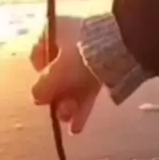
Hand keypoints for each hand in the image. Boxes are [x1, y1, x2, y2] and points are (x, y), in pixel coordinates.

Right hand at [30, 15, 100, 134]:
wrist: (122, 48)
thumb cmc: (81, 56)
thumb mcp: (57, 72)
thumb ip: (43, 87)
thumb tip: (36, 98)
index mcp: (54, 32)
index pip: (38, 55)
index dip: (39, 76)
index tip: (44, 89)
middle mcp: (69, 41)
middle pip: (57, 75)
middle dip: (58, 98)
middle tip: (61, 112)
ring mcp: (87, 54)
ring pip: (73, 84)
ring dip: (69, 105)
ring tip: (69, 121)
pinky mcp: (104, 66)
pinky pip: (88, 87)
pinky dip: (83, 105)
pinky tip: (77, 127)